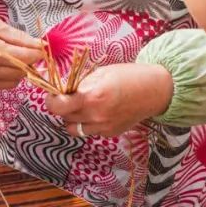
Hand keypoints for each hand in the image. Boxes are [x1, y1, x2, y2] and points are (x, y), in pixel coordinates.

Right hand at [0, 9, 44, 92]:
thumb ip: (19, 37)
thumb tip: (41, 45)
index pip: (25, 58)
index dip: (38, 53)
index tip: (42, 47)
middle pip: (21, 71)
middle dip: (27, 60)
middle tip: (24, 48)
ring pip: (13, 81)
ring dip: (17, 70)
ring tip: (7, 55)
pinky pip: (0, 86)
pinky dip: (4, 76)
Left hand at [46, 63, 173, 138]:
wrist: (154, 91)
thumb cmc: (129, 76)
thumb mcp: (101, 72)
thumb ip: (81, 83)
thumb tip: (62, 88)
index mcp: (93, 96)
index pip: (58, 106)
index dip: (51, 100)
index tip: (53, 93)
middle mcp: (96, 116)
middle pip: (64, 118)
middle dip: (62, 107)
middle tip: (68, 96)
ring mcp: (103, 127)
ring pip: (73, 129)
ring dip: (72, 118)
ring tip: (81, 105)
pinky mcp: (109, 133)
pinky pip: (89, 131)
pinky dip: (87, 123)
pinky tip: (96, 110)